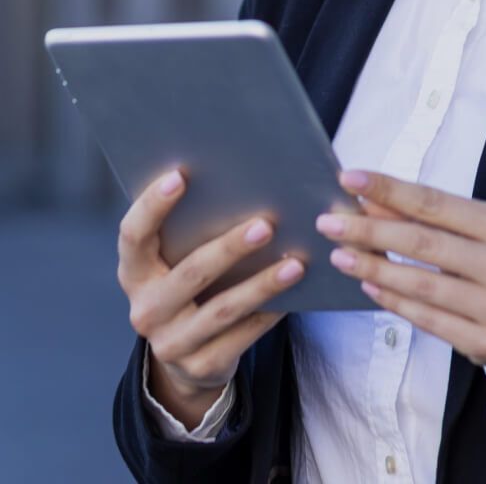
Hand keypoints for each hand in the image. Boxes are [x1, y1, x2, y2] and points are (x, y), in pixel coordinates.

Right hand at [117, 168, 304, 424]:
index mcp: (134, 273)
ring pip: (223, 309)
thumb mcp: (175, 263)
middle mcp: (145, 310)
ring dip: (262, 284)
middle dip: (230, 248)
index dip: (152, 206)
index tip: (180, 175)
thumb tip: (238, 181)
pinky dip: (269, 313)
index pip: (133, 236)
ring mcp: (171, 343)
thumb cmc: (187, 287)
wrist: (185, 358)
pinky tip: (294, 295)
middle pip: (190, 273)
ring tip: (295, 263)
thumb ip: (190, 232)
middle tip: (266, 224)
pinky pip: (242, 336)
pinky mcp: (201, 366)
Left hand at [316, 170, 485, 377]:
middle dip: (371, 231)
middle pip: (424, 243)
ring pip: (421, 285)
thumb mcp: (478, 227)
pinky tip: (369, 286)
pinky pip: (427, 319)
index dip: (390, 189)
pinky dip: (393, 301)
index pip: (436, 203)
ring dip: (374, 268)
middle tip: (330, 223)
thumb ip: (429, 214)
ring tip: (341, 257)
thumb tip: (371, 197)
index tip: (351, 178)